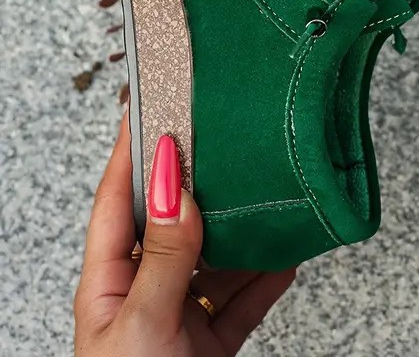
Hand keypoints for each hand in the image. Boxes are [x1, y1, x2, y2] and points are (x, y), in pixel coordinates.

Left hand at [74, 112, 294, 355]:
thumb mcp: (143, 324)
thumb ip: (165, 253)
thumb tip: (173, 180)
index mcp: (108, 280)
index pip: (118, 197)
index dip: (134, 149)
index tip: (155, 105)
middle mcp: (144, 289)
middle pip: (175, 218)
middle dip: (201, 178)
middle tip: (226, 137)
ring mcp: (180, 314)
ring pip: (218, 253)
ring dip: (246, 225)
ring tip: (269, 187)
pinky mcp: (212, 340)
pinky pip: (247, 295)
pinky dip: (271, 272)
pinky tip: (290, 249)